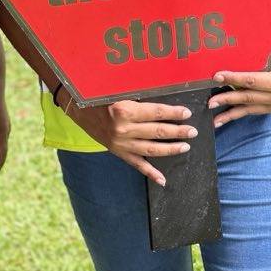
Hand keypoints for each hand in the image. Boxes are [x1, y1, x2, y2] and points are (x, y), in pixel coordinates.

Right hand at [66, 97, 195, 186]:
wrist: (77, 109)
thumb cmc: (99, 96)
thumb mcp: (118, 90)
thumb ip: (139, 95)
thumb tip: (163, 96)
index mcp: (125, 110)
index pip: (156, 112)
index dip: (173, 113)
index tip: (187, 113)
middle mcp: (124, 129)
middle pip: (158, 132)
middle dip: (178, 132)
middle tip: (192, 132)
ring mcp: (121, 143)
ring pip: (151, 149)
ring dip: (170, 149)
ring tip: (184, 147)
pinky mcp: (118, 152)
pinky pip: (137, 164)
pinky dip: (150, 173)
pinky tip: (162, 180)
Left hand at [208, 56, 270, 126]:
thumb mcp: (265, 55)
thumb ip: (249, 58)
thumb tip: (226, 57)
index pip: (251, 80)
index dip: (233, 78)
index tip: (217, 77)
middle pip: (247, 97)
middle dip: (227, 99)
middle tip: (211, 102)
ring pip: (247, 109)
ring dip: (229, 113)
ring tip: (214, 118)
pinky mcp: (270, 109)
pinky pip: (250, 112)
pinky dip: (236, 114)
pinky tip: (223, 118)